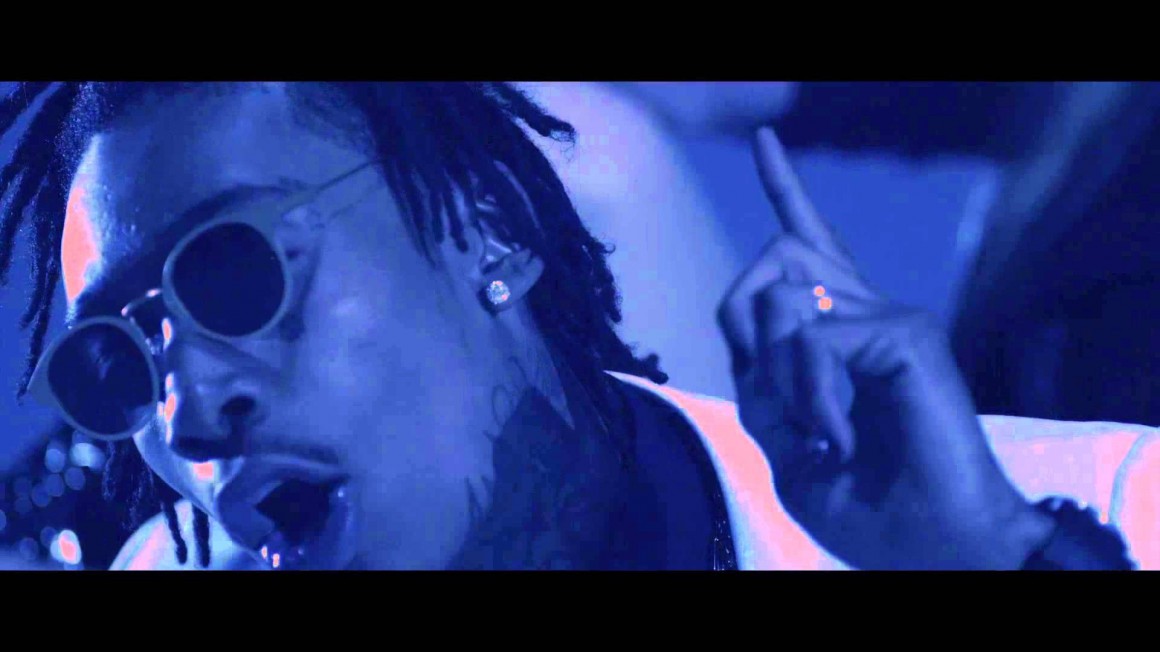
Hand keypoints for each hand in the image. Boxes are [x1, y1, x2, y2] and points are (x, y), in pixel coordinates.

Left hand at [717, 128, 1053, 569]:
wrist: (932, 549)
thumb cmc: (869, 505)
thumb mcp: (787, 444)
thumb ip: (766, 376)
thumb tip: (768, 311)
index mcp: (844, 330)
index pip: (808, 245)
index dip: (784, 189)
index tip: (765, 140)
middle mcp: (868, 310)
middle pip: (773, 260)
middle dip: (748, 330)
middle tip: (788, 410)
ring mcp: (890, 316)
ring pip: (782, 303)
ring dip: (780, 381)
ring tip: (825, 433)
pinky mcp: (906, 332)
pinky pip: (811, 343)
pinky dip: (808, 399)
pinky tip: (841, 436)